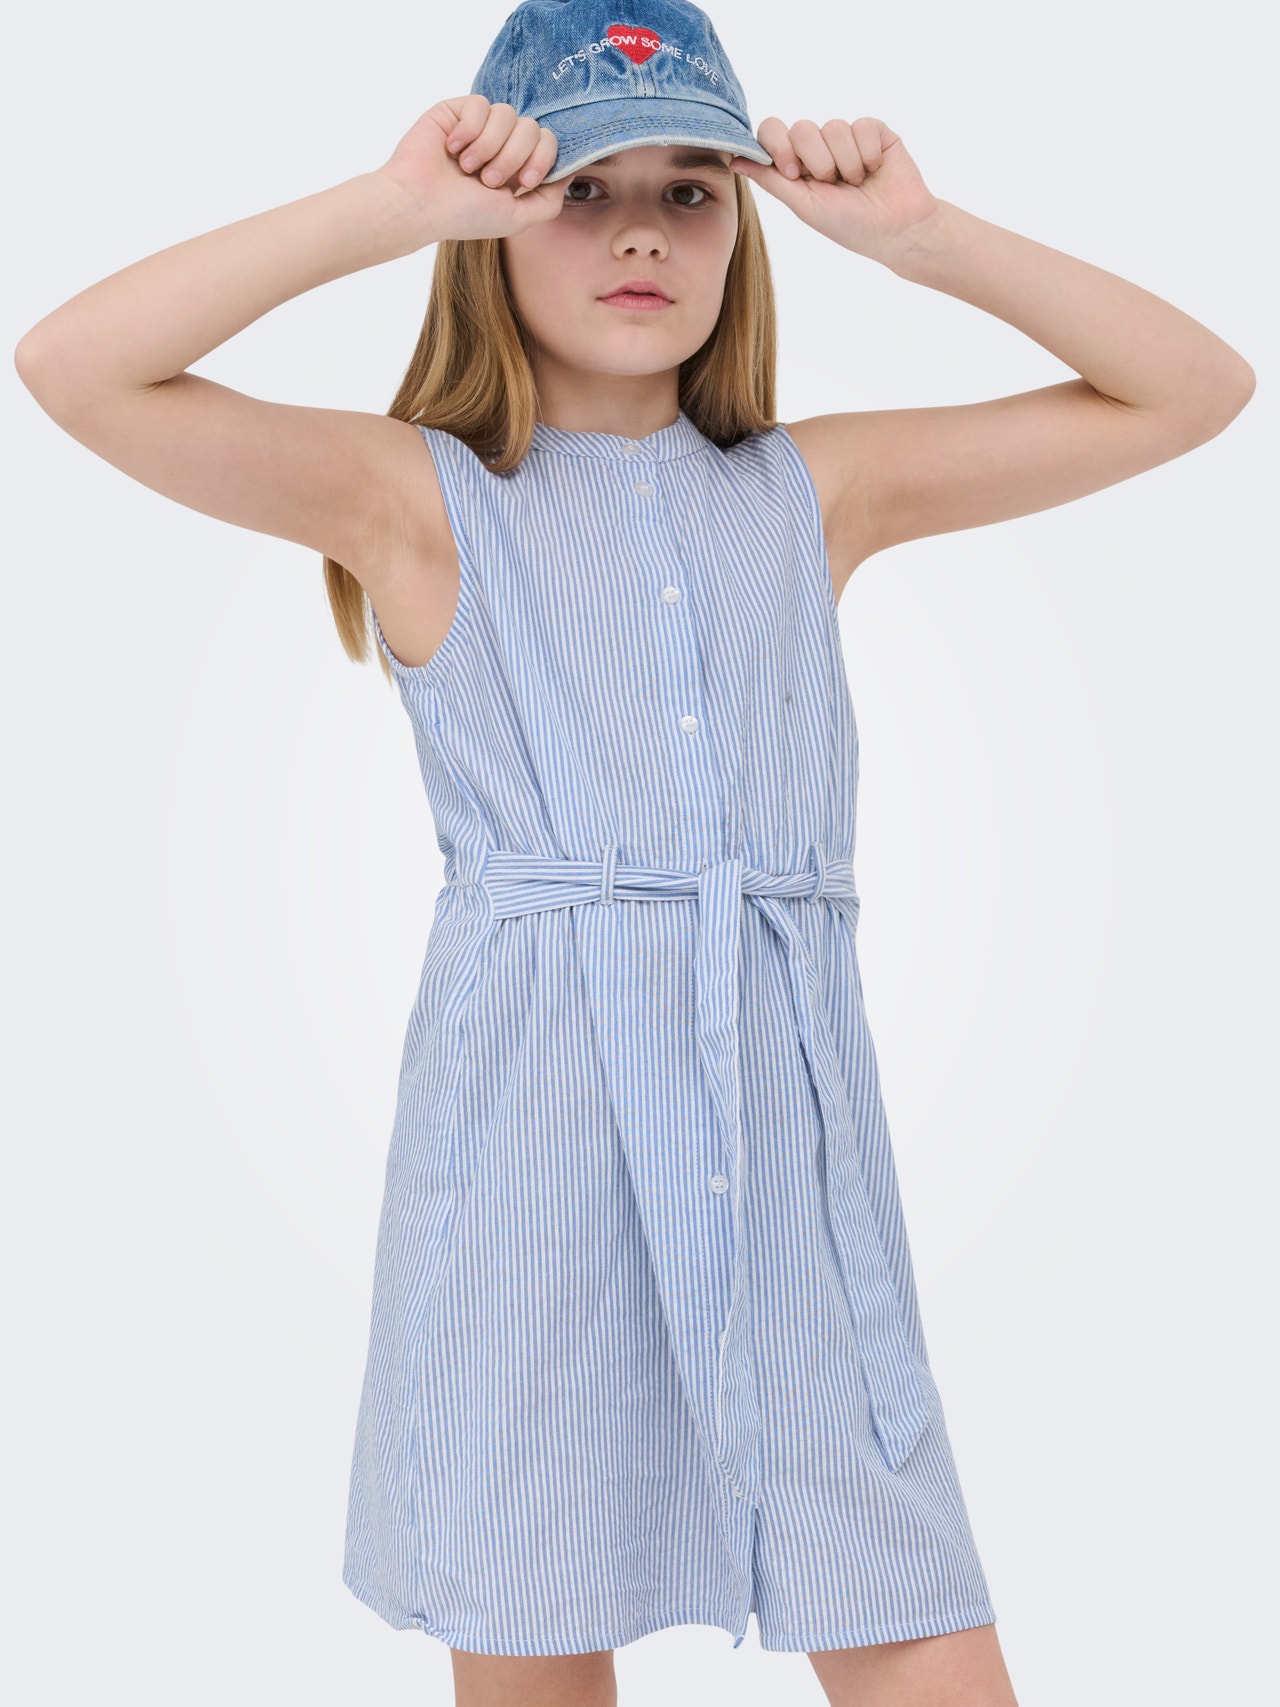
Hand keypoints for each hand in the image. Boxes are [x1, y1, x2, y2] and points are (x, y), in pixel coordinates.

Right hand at [377, 95, 564, 240]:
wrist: (419, 204)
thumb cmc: (462, 216)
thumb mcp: (516, 219)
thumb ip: (548, 201)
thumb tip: (570, 172)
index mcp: (516, 167)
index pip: (548, 143)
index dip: (542, 159)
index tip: (522, 180)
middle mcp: (501, 144)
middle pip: (532, 128)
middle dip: (512, 157)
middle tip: (487, 180)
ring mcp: (480, 126)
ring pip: (508, 114)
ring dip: (489, 147)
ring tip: (467, 168)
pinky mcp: (458, 110)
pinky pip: (482, 104)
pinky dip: (470, 130)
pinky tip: (452, 147)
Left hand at [729, 117, 940, 264]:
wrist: (896, 230)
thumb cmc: (849, 225)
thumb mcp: (803, 205)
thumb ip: (770, 180)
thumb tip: (734, 160)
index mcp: (797, 164)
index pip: (773, 132)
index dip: (779, 146)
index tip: (793, 173)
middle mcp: (820, 147)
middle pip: (801, 128)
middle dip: (816, 161)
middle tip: (832, 183)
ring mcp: (847, 137)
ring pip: (833, 126)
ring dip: (846, 163)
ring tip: (858, 183)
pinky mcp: (874, 131)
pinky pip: (862, 126)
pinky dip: (868, 154)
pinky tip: (876, 170)